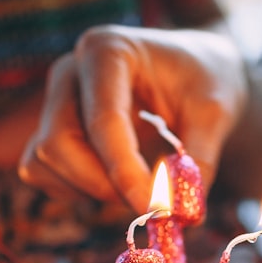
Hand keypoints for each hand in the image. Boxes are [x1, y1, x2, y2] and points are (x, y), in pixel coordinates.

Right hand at [26, 25, 247, 212]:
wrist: (195, 73)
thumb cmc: (205, 81)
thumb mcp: (217, 113)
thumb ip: (200, 159)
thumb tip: (184, 211)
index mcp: (108, 50)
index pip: (103, 120)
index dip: (125, 172)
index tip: (156, 207)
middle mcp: (69, 71)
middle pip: (58, 143)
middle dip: (103, 184)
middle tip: (152, 200)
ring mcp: (54, 101)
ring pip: (45, 162)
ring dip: (91, 189)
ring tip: (141, 184)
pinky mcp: (49, 129)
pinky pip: (44, 174)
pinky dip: (78, 191)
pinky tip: (117, 181)